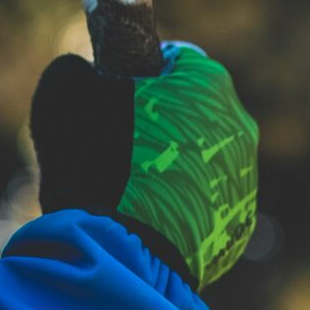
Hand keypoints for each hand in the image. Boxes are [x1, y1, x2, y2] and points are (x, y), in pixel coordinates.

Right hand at [30, 42, 258, 291]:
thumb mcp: (64, 89)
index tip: (115, 92)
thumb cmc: (93, 158)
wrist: (117, 248)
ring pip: (203, 157)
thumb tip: (83, 75)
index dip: (140, 73)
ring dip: (173, 162)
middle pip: (194, 110)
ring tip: (128, 185)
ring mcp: (245, 181)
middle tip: (116, 141)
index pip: (176, 60)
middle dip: (162, 120)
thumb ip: (78, 68)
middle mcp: (239, 127)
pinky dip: (181, 203)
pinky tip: (145, 214)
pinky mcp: (238, 227)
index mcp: (207, 83)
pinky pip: (205, 202)